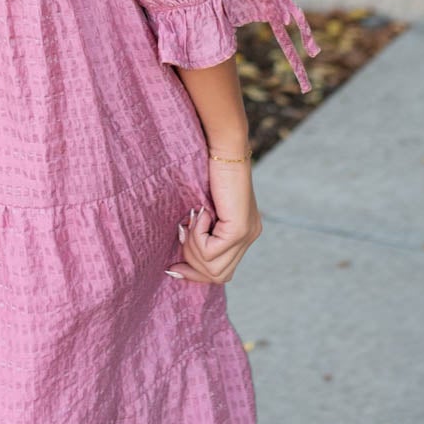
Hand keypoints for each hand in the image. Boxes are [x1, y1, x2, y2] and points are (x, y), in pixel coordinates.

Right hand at [165, 160, 261, 284]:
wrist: (222, 148)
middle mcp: (249, 236)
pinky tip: (200, 212)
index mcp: (244, 233)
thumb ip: (201, 232)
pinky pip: (210, 251)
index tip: (173, 268)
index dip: (196, 275)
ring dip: (193, 247)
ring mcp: (247, 234)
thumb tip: (178, 263)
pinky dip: (197, 235)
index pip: (223, 273)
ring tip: (191, 220)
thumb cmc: (206, 170)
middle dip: (192, 261)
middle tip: (182, 232)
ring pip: (213, 267)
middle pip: (218, 275)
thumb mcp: (202, 209)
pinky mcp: (239, 229)